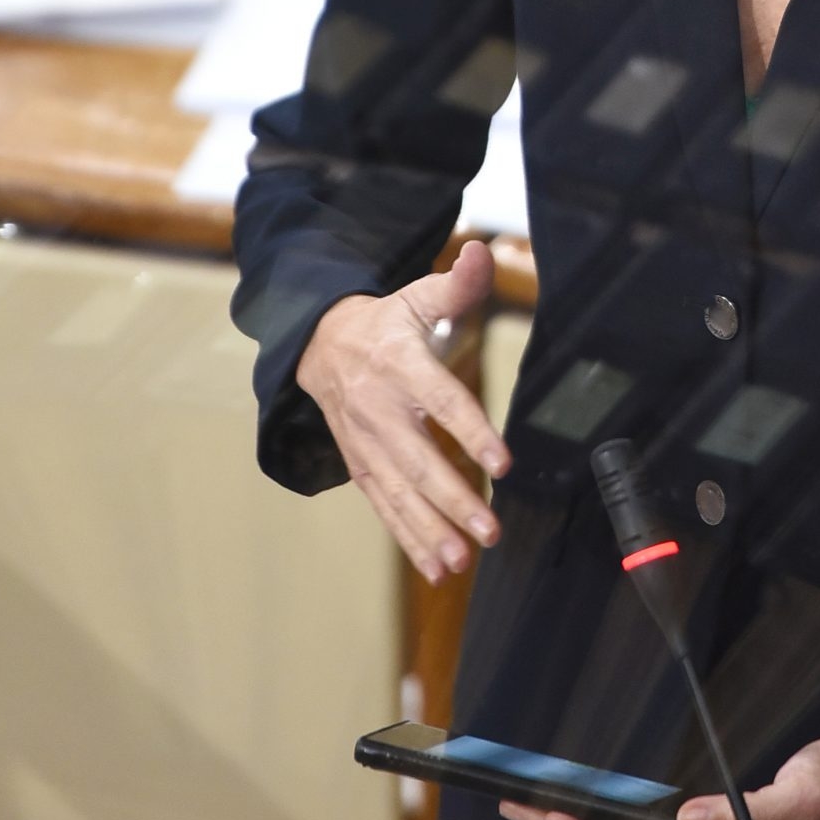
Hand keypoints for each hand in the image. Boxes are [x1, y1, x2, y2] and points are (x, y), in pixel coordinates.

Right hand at [295, 240, 510, 582]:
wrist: (317, 344)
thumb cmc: (384, 321)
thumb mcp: (416, 294)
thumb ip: (456, 283)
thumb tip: (482, 253)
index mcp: (398, 363)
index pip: (440, 400)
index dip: (470, 430)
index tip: (502, 461)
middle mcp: (379, 409)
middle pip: (419, 460)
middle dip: (453, 498)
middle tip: (488, 529)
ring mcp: (367, 443)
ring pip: (399, 493)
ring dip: (430, 530)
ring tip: (462, 559)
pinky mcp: (362, 465)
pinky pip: (385, 506)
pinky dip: (409, 538)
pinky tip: (437, 566)